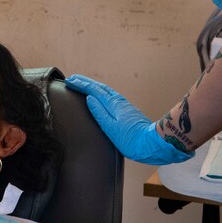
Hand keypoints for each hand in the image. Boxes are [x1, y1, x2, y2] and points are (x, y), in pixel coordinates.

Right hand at [64, 74, 191, 164]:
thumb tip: (89, 99)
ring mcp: (124, 105)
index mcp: (113, 104)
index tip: (69, 81)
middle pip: (100, 87)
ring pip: (105, 90)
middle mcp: (119, 101)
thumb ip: (99, 112)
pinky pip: (110, 96)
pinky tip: (100, 96)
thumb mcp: (111, 128)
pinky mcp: (128, 111)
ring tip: (83, 84)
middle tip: (73, 78)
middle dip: (85, 82)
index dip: (81, 84)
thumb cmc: (132, 139)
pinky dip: (101, 92)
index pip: (93, 90)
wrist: (153, 144)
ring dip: (93, 85)